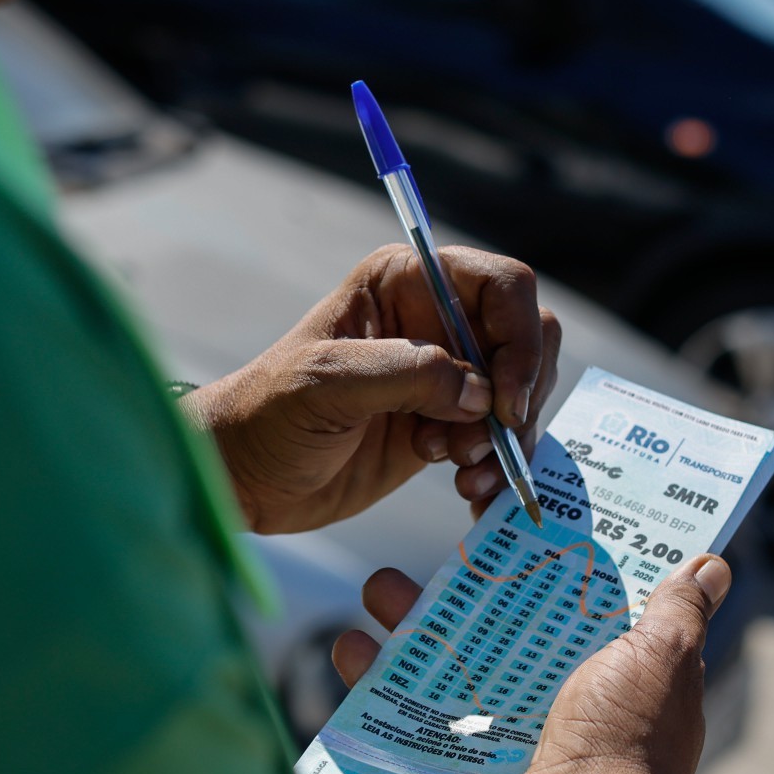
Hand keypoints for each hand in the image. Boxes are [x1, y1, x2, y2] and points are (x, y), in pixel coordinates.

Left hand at [182, 244, 560, 533]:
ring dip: (507, 440)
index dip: (519, 339)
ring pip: (520, 394)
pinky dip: (498, 467)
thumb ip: (405, 375)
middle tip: (488, 442)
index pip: (503, 286)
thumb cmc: (268, 415)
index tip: (504, 401)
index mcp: (406, 282)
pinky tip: (470, 491)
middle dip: (519, 395)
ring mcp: (444, 376)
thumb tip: (481, 394)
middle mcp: (436, 320)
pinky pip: (501, 439)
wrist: (245, 479)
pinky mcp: (445, 426)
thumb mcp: (326, 383)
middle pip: (528, 339)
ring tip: (463, 473)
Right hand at [331, 553, 731, 773]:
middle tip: (438, 543)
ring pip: (453, 663)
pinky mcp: (465, 765)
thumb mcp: (659, 661)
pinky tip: (350, 646)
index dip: (555, 558)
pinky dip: (379, 682)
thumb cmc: (622, 747)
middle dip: (468, 583)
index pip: (584, 601)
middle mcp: (567, 703)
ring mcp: (512, 735)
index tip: (520, 514)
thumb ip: (678, 614)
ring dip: (411, 623)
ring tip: (378, 588)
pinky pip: (415, 714)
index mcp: (621, 674)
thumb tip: (714, 565)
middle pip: (508, 625)